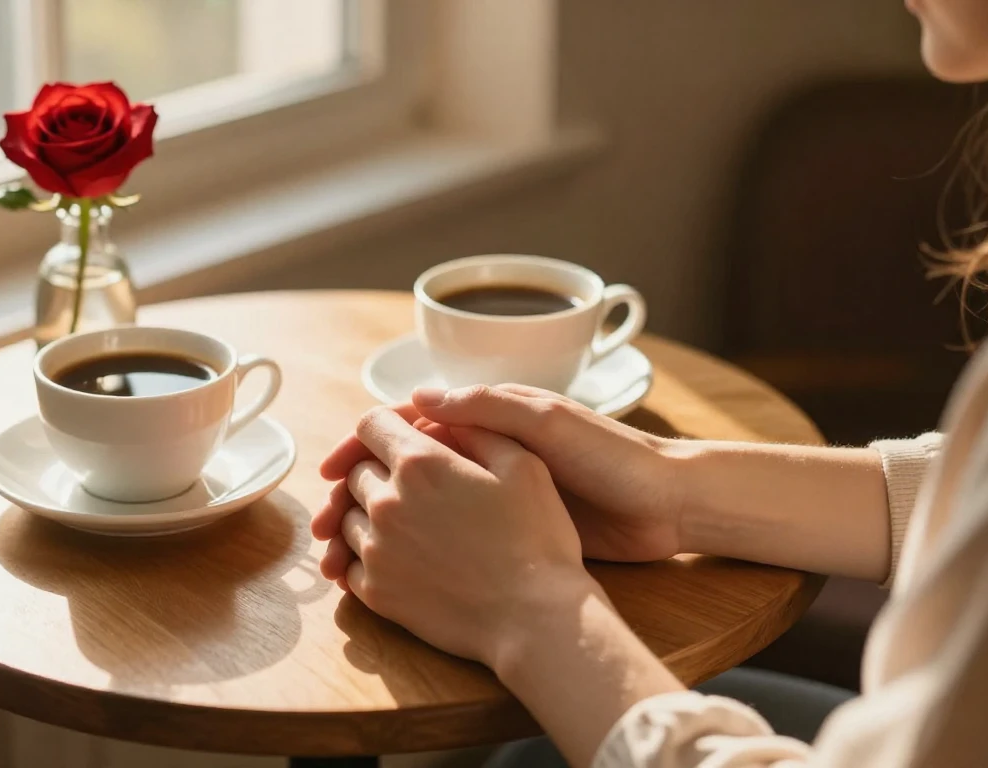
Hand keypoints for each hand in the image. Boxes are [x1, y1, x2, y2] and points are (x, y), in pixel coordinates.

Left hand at [316, 406, 594, 667]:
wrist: (535, 618)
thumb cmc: (538, 539)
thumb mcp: (523, 465)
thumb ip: (477, 430)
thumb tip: (443, 416)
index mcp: (420, 464)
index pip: (369, 426)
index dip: (384, 428)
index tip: (398, 440)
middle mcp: (386, 503)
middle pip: (356, 472)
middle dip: (378, 471)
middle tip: (413, 489)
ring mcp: (376, 550)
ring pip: (348, 517)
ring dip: (369, 515)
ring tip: (409, 527)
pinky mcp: (376, 592)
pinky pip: (349, 563)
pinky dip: (364, 557)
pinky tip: (396, 560)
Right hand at [317, 385, 682, 563]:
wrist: (665, 505)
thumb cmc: (610, 456)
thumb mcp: (547, 424)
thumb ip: (486, 409)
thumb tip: (418, 398)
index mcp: (485, 422)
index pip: (405, 428)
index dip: (362, 447)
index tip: (329, 474)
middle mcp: (480, 456)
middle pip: (398, 473)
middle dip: (355, 498)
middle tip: (322, 530)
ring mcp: (490, 498)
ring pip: (414, 513)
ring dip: (374, 533)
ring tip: (341, 562)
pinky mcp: (504, 533)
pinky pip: (443, 542)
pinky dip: (407, 557)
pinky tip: (385, 579)